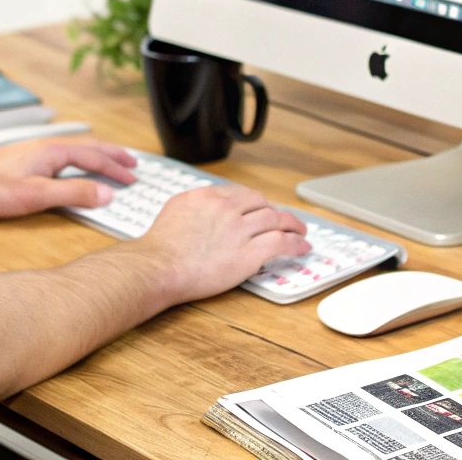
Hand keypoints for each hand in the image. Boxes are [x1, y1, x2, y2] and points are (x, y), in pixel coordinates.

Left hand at [0, 138, 138, 219]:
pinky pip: (60, 157)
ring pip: (73, 151)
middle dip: (112, 155)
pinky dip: (77, 162)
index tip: (133, 178)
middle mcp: (44, 147)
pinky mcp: (22, 162)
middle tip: (132, 162)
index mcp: (52, 151)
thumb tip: (107, 193)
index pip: (94, 157)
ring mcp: (32, 153)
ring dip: (95, 157)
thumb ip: (74, 194)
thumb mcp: (37, 195)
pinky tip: (71, 171)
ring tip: (108, 163)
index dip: (116, 168)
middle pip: (87, 147)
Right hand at [133, 184, 310, 301]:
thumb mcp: (175, 210)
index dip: (255, 203)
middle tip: (281, 221)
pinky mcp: (250, 253)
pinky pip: (281, 242)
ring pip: (277, 220)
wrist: (159, 267)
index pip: (241, 193)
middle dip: (274, 212)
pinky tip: (302, 247)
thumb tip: (205, 206)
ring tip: (301, 231)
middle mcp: (227, 208)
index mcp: (209, 196)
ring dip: (293, 225)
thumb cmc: (160, 247)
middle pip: (261, 204)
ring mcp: (240, 229)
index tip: (260, 210)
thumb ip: (195, 204)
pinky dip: (296, 243)